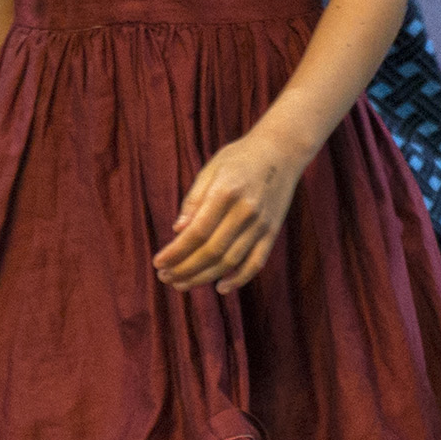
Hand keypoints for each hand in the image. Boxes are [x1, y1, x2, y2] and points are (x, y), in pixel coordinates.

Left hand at [154, 135, 308, 293]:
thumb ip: (194, 200)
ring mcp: (262, 224)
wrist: (282, 151)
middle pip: (212, 251)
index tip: (158, 263)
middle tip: (166, 278)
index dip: (176, 252)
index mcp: (226, 192)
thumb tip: (178, 231)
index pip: (197, 232)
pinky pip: (256, 262)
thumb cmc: (240, 158)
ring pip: (230, 261)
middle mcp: (246, 210)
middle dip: (185, 269)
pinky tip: (220, 288)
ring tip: (182, 284)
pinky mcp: (272, 232)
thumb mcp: (211, 169)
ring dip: (204, 277)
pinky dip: (239, 279)